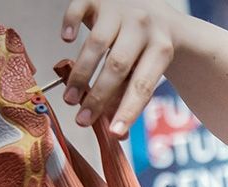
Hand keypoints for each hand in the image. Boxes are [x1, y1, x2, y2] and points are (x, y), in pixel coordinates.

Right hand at [60, 0, 181, 135]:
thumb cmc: (147, 44)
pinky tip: (66, 40)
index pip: (143, 85)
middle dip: (97, 96)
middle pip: (118, 66)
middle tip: (82, 119)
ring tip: (69, 97)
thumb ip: (131, 93)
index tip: (115, 133)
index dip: (128, 110)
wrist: (151, 6)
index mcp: (161, 48)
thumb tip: (117, 131)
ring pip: (96, 43)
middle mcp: (143, 27)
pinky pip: (79, 9)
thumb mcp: (148, 66)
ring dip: (80, 73)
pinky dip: (70, 24)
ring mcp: (120, 10)